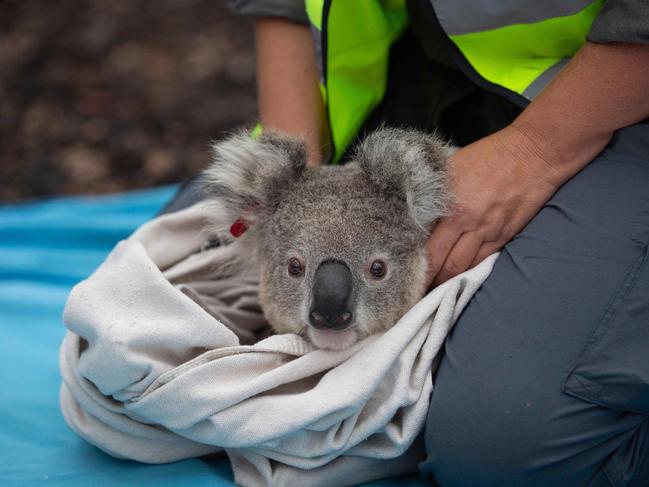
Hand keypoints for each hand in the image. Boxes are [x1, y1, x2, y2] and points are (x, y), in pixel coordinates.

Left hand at [426, 124, 569, 285]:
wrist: (534, 152)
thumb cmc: (490, 155)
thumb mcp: (452, 168)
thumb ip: (433, 193)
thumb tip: (416, 213)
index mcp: (453, 209)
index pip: (430, 248)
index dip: (418, 266)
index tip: (408, 274)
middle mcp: (471, 226)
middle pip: (447, 265)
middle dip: (432, 281)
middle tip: (418, 288)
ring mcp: (491, 233)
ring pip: (466, 268)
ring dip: (451, 280)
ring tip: (437, 286)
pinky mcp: (507, 235)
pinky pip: (485, 260)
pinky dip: (471, 269)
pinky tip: (462, 274)